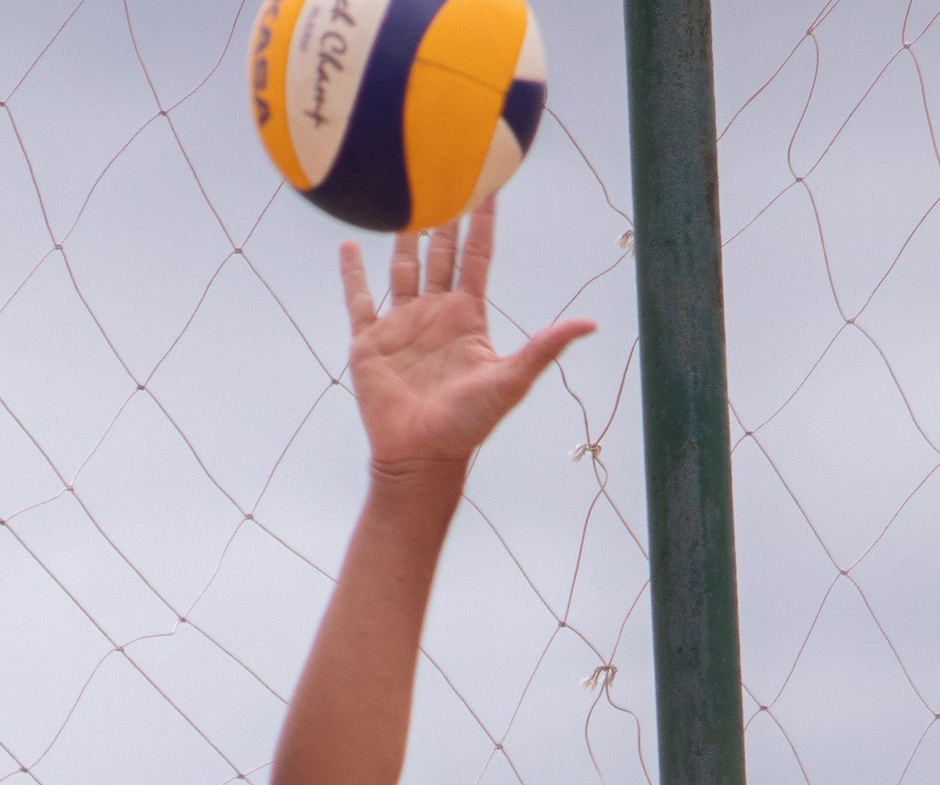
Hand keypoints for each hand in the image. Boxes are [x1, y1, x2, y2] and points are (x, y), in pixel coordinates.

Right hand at [339, 202, 592, 477]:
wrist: (421, 457)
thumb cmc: (467, 425)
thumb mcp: (511, 380)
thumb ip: (546, 346)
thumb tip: (590, 323)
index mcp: (466, 317)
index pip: (477, 256)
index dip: (483, 221)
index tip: (490, 183)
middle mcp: (435, 314)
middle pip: (440, 253)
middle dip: (445, 216)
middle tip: (446, 172)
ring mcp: (401, 326)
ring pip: (402, 269)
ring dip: (403, 237)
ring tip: (403, 199)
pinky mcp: (369, 344)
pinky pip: (359, 301)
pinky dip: (352, 275)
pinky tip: (348, 248)